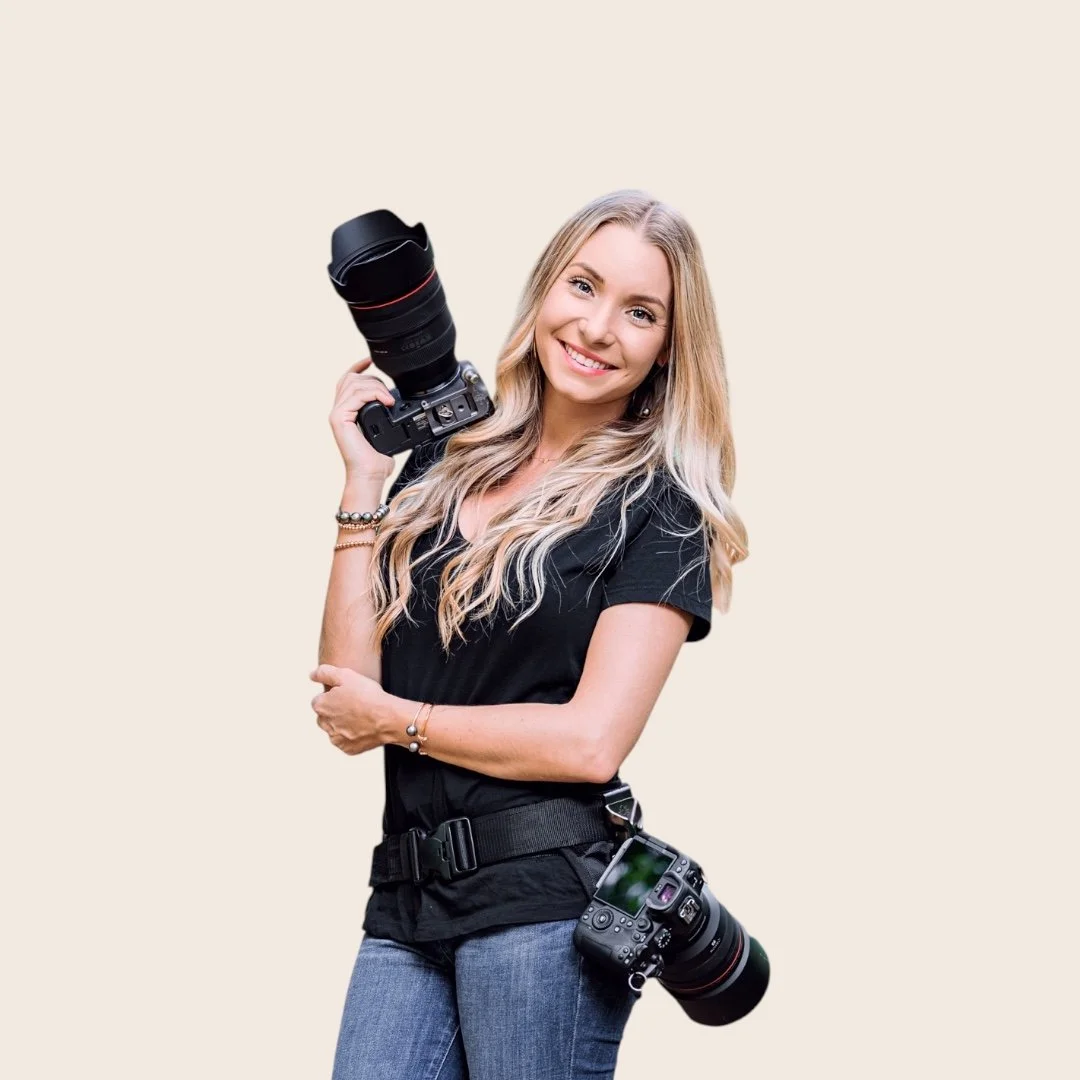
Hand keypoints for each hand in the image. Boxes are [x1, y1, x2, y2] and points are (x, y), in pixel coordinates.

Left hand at [309, 663, 392, 755]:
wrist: (387, 718)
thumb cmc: (367, 696)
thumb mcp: (346, 675)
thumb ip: (324, 673)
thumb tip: (311, 675)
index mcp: (320, 706)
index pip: (319, 700)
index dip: (334, 696)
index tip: (347, 695)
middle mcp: (324, 724)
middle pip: (325, 717)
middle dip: (335, 712)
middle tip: (354, 705)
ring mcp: (336, 738)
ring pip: (335, 730)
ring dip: (343, 725)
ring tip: (361, 716)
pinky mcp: (347, 749)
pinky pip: (347, 742)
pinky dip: (353, 736)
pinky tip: (364, 728)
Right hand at [329, 357, 398, 480]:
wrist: (370, 475)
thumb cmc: (376, 460)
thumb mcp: (384, 432)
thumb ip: (385, 417)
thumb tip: (395, 406)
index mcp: (346, 412)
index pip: (347, 381)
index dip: (358, 367)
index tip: (371, 361)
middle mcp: (338, 411)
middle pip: (350, 378)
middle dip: (372, 380)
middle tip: (388, 394)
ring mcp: (336, 414)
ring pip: (353, 384)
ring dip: (375, 387)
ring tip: (389, 400)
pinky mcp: (339, 419)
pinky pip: (354, 395)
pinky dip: (373, 394)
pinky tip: (386, 402)